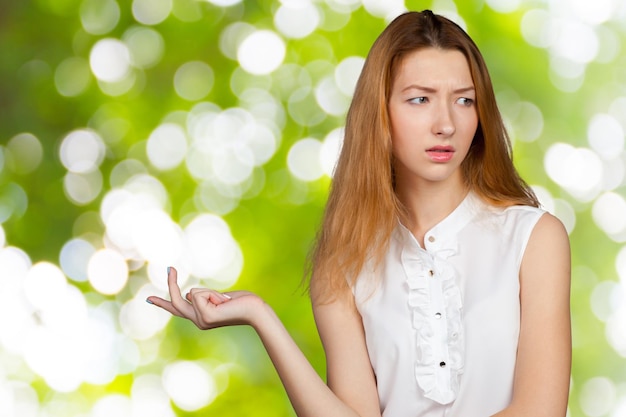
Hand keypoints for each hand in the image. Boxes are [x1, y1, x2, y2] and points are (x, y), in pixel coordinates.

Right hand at [146, 267, 263, 329]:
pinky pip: (198, 293)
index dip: (162, 303)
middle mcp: (198, 321)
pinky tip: (224, 302)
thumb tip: (188, 295)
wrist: (255, 310)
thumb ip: (203, 297)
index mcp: (200, 317)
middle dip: (171, 283)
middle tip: (171, 268)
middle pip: (176, 301)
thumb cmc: (241, 302)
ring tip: (225, 300)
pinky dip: (212, 293)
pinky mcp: (205, 317)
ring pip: (193, 292)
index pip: (177, 309)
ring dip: (210, 291)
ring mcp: (200, 321)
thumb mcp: (218, 297)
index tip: (147, 299)